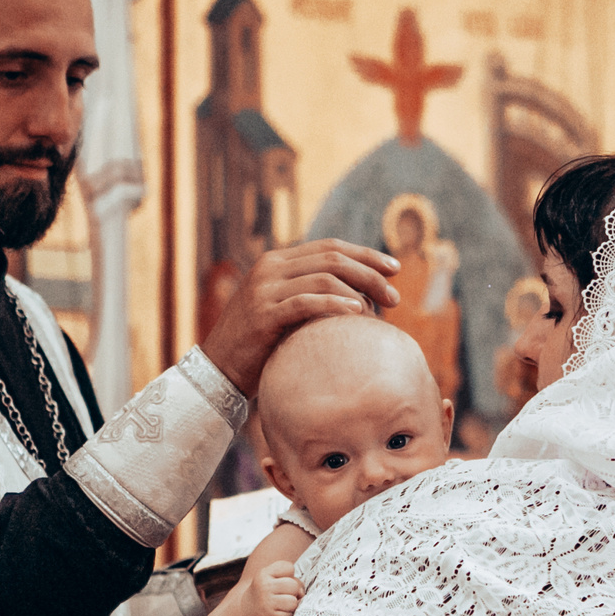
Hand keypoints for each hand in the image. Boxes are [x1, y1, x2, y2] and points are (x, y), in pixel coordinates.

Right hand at [201, 240, 399, 395]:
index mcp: (277, 261)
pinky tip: (358, 313)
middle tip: (395, 296)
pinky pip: (307, 302)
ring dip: (360, 289)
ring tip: (381, 309)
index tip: (394, 268)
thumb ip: (310, 295)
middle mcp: (270, 268)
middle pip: (333, 258)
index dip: (365, 254)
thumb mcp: (284, 310)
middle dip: (370, 273)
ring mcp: (265, 288)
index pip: (330, 246)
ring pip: (324, 276)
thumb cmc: (259, 345)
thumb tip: (358, 295)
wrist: (219, 369)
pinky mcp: (264, 313)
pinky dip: (336, 304)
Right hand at [239, 561, 301, 615]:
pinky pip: (290, 615)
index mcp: (263, 574)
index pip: (289, 567)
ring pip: (294, 601)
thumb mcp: (271, 580)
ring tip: (279, 606)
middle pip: (294, 585)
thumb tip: (301, 593)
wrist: (244, 615)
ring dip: (290, 606)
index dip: (288, 576)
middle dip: (292, 592)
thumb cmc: (264, 595)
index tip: (278, 582)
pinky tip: (276, 615)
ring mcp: (267, 603)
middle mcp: (264, 586)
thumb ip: (290, 580)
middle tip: (280, 597)